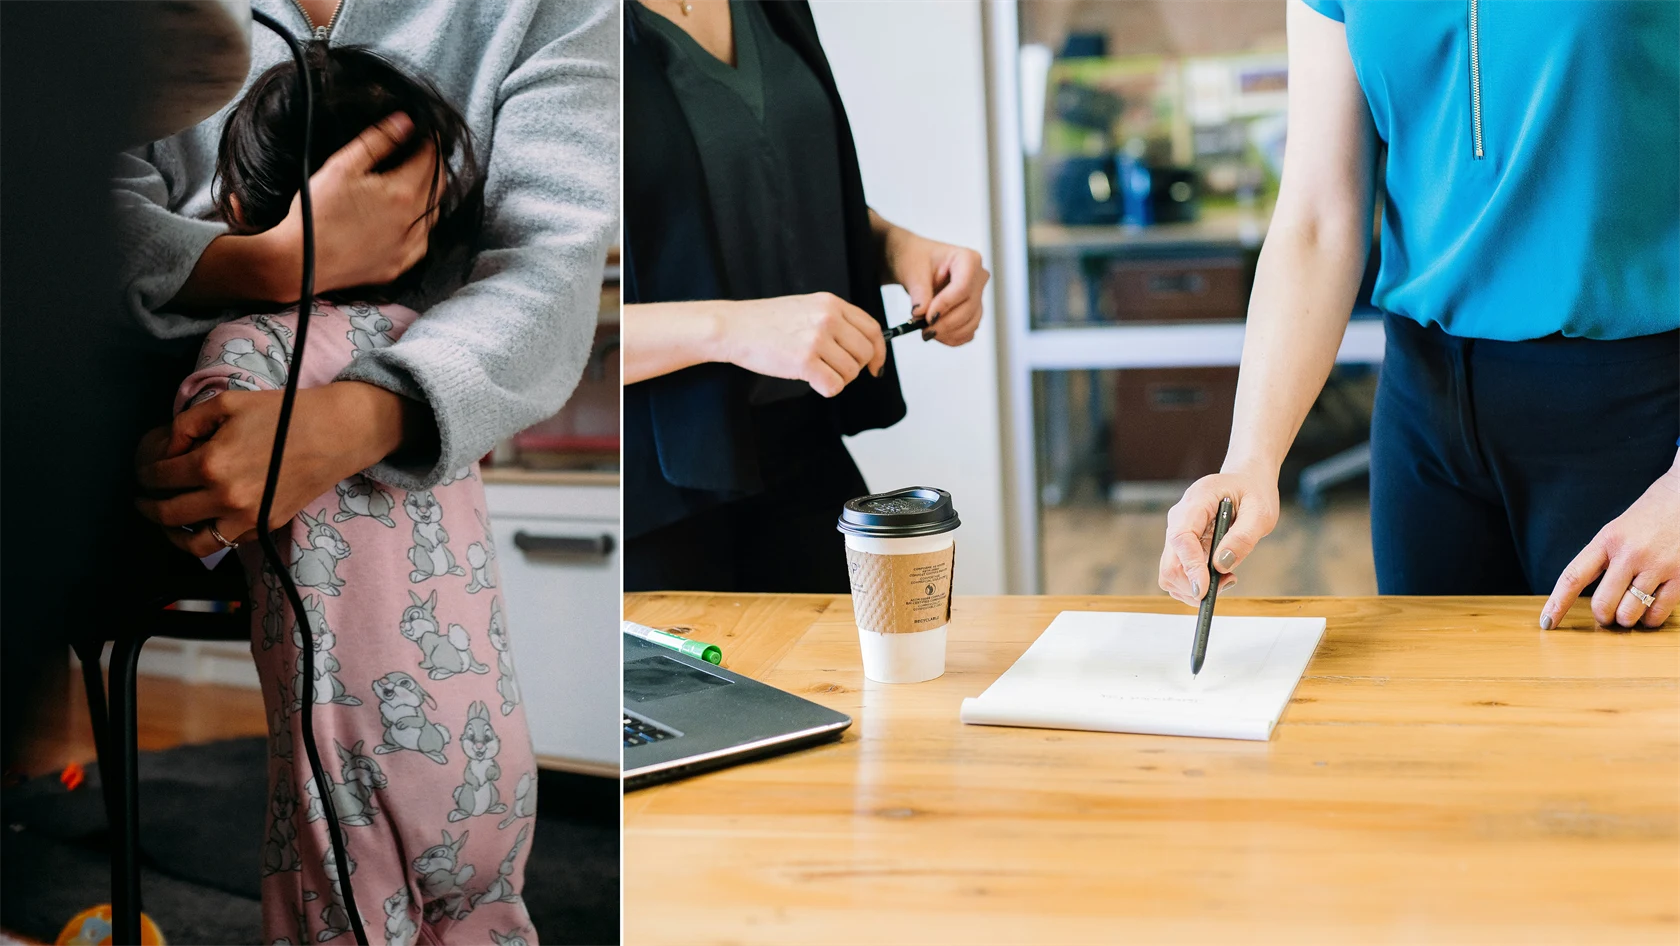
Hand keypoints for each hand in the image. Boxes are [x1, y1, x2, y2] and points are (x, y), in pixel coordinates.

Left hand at [135, 383, 408, 556]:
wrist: (335, 433)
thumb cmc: (284, 413)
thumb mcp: (228, 403)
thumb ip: (187, 423)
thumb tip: (169, 448)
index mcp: (211, 463)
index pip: (157, 476)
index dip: (144, 470)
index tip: (145, 467)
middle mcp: (225, 497)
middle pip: (167, 512)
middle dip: (147, 503)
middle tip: (143, 495)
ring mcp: (246, 518)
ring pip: (192, 543)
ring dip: (170, 532)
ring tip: (166, 520)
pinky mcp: (265, 526)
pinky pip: (225, 543)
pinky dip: (206, 536)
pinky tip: (203, 521)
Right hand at [259, 112, 439, 299]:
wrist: (298, 261)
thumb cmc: (316, 211)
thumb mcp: (343, 166)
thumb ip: (378, 141)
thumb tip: (406, 122)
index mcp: (403, 193)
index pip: (431, 160)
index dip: (431, 143)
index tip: (426, 134)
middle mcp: (414, 222)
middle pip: (439, 186)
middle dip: (434, 166)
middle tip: (423, 153)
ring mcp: (409, 248)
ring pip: (433, 214)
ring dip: (429, 195)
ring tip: (414, 181)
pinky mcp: (399, 265)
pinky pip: (422, 241)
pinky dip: (420, 225)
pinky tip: (406, 218)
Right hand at [713, 293, 885, 397]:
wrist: (734, 327)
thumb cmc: (766, 321)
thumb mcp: (806, 307)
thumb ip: (834, 320)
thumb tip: (861, 347)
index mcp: (831, 304)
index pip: (872, 329)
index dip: (879, 351)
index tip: (875, 366)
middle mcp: (828, 318)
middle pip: (864, 353)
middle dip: (854, 369)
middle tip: (834, 371)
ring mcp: (817, 339)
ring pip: (850, 372)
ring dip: (837, 379)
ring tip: (816, 372)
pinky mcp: (805, 361)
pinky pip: (834, 386)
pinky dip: (826, 389)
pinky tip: (811, 381)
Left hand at [881, 227, 988, 345]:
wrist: (915, 265)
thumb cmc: (916, 258)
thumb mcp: (913, 271)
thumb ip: (919, 292)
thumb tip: (921, 313)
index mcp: (968, 259)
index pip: (963, 287)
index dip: (946, 305)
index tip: (927, 316)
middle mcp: (978, 277)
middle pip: (969, 307)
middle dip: (945, 323)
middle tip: (923, 329)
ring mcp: (978, 296)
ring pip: (971, 322)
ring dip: (949, 332)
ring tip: (926, 331)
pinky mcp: (972, 312)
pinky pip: (969, 331)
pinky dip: (953, 337)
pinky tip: (937, 335)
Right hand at [1158, 465, 1281, 606]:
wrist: (1245, 482)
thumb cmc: (1253, 493)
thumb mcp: (1261, 512)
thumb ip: (1243, 537)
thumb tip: (1222, 565)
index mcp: (1196, 501)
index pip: (1181, 538)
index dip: (1190, 566)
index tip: (1204, 589)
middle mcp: (1178, 519)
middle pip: (1170, 563)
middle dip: (1194, 585)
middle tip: (1229, 581)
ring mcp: (1176, 534)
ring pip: (1170, 574)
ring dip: (1196, 587)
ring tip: (1227, 576)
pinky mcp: (1181, 548)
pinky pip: (1178, 575)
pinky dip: (1196, 585)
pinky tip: (1220, 574)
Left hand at [1542, 464, 1679, 628]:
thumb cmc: (1648, 517)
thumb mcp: (1616, 530)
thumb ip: (1601, 558)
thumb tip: (1580, 593)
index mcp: (1606, 540)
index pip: (1573, 577)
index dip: (1557, 604)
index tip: (1546, 622)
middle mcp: (1629, 553)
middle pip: (1602, 603)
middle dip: (1603, 616)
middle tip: (1607, 614)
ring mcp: (1656, 565)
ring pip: (1629, 613)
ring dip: (1627, 619)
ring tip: (1630, 610)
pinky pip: (1658, 612)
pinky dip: (1650, 619)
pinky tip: (1649, 612)